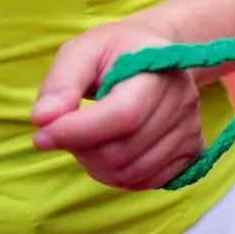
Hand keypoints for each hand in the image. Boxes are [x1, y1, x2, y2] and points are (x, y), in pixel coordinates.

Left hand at [29, 22, 202, 190]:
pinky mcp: (192, 150)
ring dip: (96, 165)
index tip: (42, 135)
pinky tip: (112, 151)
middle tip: (68, 130)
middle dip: (81, 149)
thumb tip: (43, 118)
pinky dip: (120, 176)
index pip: (123, 115)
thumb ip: (60, 82)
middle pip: (122, 151)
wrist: (158, 55)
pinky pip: (147, 182)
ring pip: (131, 173)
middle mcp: (183, 98)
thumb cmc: (115, 52)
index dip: (78, 132)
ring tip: (90, 139)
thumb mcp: (82, 51)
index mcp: (158, 66)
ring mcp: (191, 127)